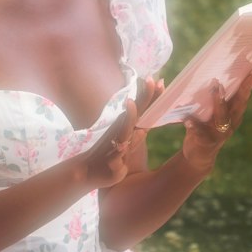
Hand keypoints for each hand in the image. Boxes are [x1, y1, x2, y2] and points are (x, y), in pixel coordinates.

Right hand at [74, 75, 163, 189]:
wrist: (90, 171)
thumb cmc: (110, 156)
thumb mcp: (126, 147)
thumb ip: (136, 138)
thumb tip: (145, 130)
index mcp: (128, 128)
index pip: (143, 110)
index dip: (152, 97)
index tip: (161, 81)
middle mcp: (122, 132)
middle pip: (137, 112)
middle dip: (144, 97)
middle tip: (151, 80)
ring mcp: (116, 144)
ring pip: (124, 129)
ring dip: (128, 117)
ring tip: (131, 103)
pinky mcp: (113, 161)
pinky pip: (116, 155)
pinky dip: (119, 150)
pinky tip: (122, 146)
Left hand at [181, 62, 251, 175]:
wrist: (199, 155)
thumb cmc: (206, 125)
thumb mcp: (215, 109)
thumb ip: (217, 92)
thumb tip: (210, 70)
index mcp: (234, 110)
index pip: (246, 92)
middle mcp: (231, 121)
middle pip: (240, 103)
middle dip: (245, 88)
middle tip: (248, 74)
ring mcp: (220, 132)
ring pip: (222, 116)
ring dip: (220, 102)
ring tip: (216, 87)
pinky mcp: (206, 142)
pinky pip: (200, 133)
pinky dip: (194, 126)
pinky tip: (188, 120)